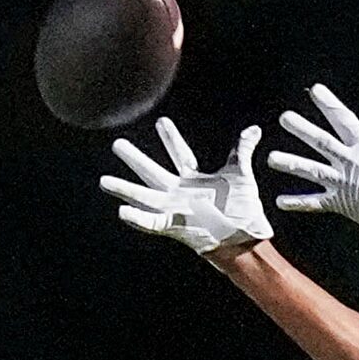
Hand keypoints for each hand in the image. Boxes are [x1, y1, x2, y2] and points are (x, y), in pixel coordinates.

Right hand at [100, 121, 272, 256]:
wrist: (246, 238)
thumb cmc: (245, 211)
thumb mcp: (242, 174)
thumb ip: (242, 150)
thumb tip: (254, 129)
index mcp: (195, 179)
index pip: (180, 154)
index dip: (171, 138)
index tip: (162, 121)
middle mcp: (181, 193)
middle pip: (152, 171)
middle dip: (135, 158)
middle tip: (117, 143)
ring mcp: (175, 209)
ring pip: (144, 196)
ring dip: (124, 189)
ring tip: (104, 181)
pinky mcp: (175, 226)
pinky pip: (152, 222)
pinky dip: (137, 219)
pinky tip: (121, 212)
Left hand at [268, 84, 358, 284]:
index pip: (344, 119)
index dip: (329, 103)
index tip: (315, 90)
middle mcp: (349, 162)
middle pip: (321, 141)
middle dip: (302, 129)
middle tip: (284, 117)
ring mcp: (342, 182)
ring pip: (312, 170)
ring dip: (290, 163)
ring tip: (271, 158)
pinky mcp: (340, 203)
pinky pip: (315, 203)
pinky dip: (297, 203)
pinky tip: (279, 201)